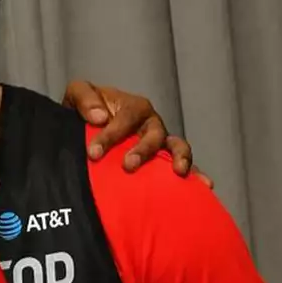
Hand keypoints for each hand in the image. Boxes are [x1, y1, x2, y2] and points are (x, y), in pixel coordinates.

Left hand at [62, 79, 204, 181]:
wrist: (87, 131)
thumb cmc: (86, 112)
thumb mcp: (78, 96)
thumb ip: (84, 99)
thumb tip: (99, 117)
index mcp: (133, 107)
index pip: (126, 118)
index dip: (111, 134)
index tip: (94, 153)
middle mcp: (151, 124)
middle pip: (155, 134)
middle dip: (144, 149)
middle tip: (129, 165)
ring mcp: (160, 144)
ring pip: (176, 147)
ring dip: (180, 158)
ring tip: (179, 172)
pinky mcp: (164, 163)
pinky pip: (182, 167)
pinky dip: (194, 175)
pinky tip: (203, 186)